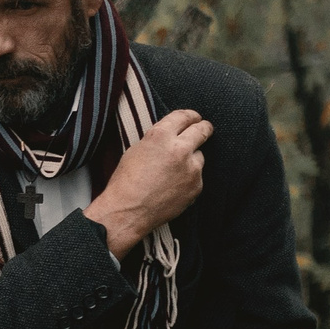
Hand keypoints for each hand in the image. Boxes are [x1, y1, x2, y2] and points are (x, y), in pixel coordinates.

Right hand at [88, 109, 212, 258]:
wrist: (128, 212)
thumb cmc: (125, 182)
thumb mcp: (136, 150)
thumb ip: (158, 139)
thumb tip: (173, 136)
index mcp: (161, 136)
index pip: (184, 116)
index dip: (190, 116)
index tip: (194, 118)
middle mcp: (180, 149)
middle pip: (202, 130)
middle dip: (203, 127)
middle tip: (204, 128)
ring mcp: (192, 169)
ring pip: (199, 156)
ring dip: (191, 159)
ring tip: (173, 172)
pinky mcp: (197, 187)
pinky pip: (197, 177)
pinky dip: (188, 179)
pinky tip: (173, 187)